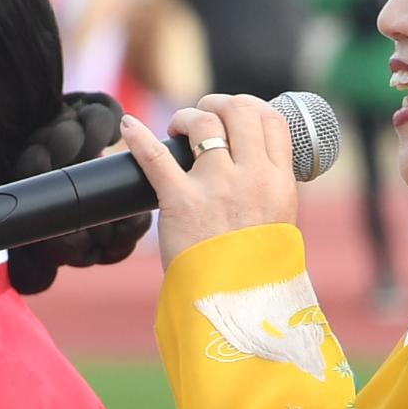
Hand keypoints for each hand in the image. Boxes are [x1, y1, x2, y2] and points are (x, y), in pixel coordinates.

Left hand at [116, 96, 303, 262]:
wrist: (234, 304)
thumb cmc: (255, 268)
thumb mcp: (279, 221)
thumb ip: (269, 188)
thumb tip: (251, 160)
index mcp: (280, 182)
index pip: (272, 120)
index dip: (251, 106)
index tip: (234, 114)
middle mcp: (252, 178)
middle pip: (239, 111)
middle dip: (217, 104)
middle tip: (202, 115)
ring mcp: (216, 187)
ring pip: (202, 124)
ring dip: (186, 118)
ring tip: (177, 130)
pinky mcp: (180, 201)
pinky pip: (155, 157)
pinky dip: (137, 137)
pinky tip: (128, 125)